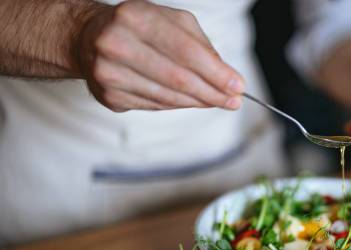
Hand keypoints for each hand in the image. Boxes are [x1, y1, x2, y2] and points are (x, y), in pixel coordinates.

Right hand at [76, 0, 243, 111]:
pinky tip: (191, 101)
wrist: (88, 38)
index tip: (238, 86)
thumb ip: (201, 46)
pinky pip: (155, 106)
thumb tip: (228, 78)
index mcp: (135, 18)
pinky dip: (178, 105)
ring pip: (168, 97)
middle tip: (234, 101)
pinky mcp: (109, 97)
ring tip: (217, 101)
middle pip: (178, 79)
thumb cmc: (140, 27)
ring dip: (198, 102)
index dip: (216, 73)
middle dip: (212, 93)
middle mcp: (117, 44)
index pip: (186, 51)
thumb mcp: (170, 21)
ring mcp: (109, 73)